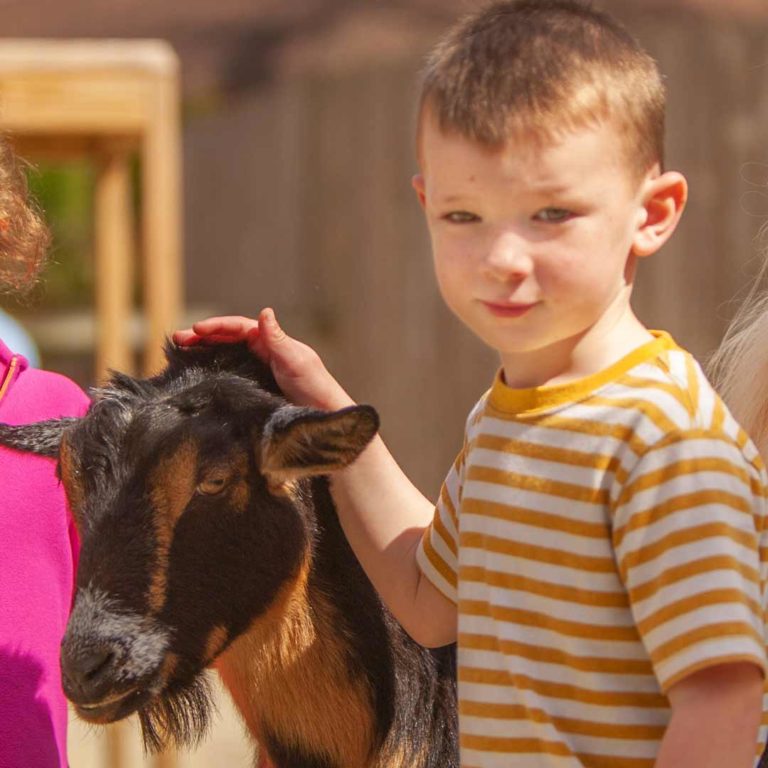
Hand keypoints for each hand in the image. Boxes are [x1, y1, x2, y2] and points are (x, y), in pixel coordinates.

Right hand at [173, 309, 352, 410]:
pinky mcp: (253, 389)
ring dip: (203, 351)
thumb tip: (265, 312)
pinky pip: (229, 374)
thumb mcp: (296, 360)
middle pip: (227, 339)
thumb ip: (278, 339)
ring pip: (225, 355)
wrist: (322, 417)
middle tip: (177, 339)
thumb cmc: (314, 387)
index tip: (195, 330)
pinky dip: (212, 370)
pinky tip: (197, 374)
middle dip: (202, 336)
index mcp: (271, 342)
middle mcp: (262, 352)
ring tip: (180, 353)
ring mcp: (257, 370)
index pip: (239, 327)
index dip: (216, 326)